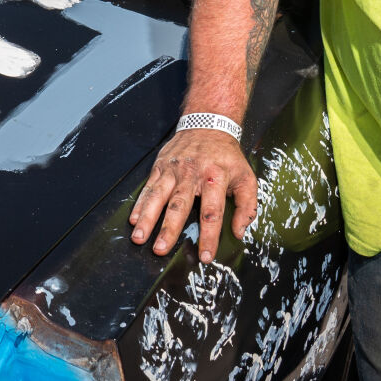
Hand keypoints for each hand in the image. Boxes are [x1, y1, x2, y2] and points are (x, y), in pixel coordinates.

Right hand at [128, 129, 256, 262]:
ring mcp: (173, 169)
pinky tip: (133, 219)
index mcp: (216, 177)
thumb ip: (247, 206)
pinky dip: (140, 203)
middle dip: (169, 228)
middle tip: (160, 250)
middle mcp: (192, 173)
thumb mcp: (246, 177)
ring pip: (158, 196)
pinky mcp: (160, 166)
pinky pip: (148, 187)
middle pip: (179, 204)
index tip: (205, 256)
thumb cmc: (227, 156)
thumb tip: (240, 232)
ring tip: (139, 237)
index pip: (212, 212)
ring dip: (147, 218)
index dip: (209, 236)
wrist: (208, 124)